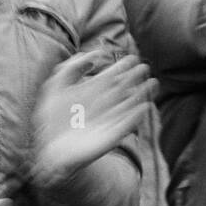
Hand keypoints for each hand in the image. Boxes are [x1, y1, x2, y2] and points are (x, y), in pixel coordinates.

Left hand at [31, 52, 152, 186]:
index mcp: (90, 93)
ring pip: (129, 104)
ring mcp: (110, 120)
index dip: (120, 67)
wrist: (52, 151)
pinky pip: (128, 125)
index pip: (110, 77)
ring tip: (152, 83)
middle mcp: (103, 105)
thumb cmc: (53, 119)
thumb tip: (90, 55)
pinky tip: (144, 107)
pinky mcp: (113, 136)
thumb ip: (69, 69)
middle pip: (122, 88)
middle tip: (144, 66)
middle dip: (133, 77)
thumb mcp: (54, 89)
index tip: (131, 58)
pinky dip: (135, 117)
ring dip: (141, 93)